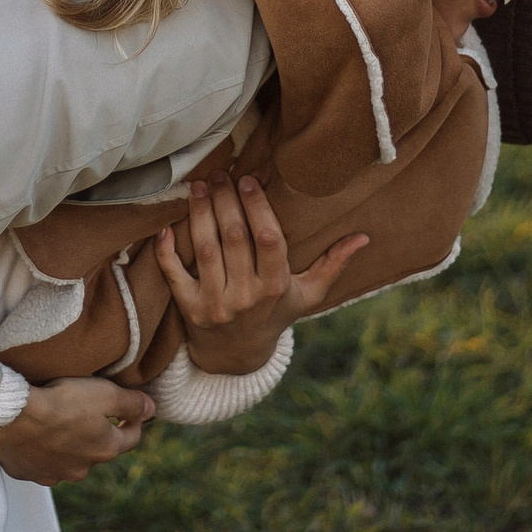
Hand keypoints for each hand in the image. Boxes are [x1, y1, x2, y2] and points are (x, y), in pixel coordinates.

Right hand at [0, 376, 154, 485]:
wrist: (10, 414)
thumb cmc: (59, 400)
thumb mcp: (104, 393)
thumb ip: (132, 403)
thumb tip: (151, 409)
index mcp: (104, 450)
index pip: (132, 438)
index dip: (134, 421)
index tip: (131, 409)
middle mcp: (81, 469)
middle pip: (98, 450)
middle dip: (97, 433)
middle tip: (87, 410)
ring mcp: (53, 474)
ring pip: (68, 459)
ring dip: (68, 444)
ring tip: (57, 422)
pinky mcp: (27, 473)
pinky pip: (40, 462)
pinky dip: (41, 450)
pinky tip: (34, 434)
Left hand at [154, 175, 367, 376]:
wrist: (236, 356)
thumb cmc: (276, 314)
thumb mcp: (308, 295)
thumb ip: (334, 265)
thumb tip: (364, 238)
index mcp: (276, 288)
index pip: (269, 241)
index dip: (258, 208)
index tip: (248, 180)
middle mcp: (246, 297)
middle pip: (234, 239)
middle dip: (225, 201)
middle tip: (219, 174)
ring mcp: (215, 304)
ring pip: (205, 249)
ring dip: (200, 214)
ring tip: (198, 187)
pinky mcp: (188, 309)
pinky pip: (174, 275)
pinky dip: (167, 251)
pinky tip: (167, 226)